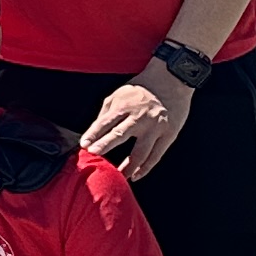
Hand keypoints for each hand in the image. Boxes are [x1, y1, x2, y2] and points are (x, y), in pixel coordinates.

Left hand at [86, 64, 191, 178]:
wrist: (171, 80)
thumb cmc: (142, 88)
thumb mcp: (119, 94)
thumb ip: (107, 112)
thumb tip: (95, 132)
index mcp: (124, 106)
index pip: (105, 122)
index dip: (93, 134)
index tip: (84, 145)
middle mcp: (139, 117)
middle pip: (120, 134)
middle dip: (105, 145)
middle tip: (93, 155)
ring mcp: (155, 127)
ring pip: (140, 151)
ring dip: (128, 166)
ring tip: (118, 176)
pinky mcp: (168, 134)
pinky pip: (156, 155)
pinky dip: (146, 167)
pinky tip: (137, 174)